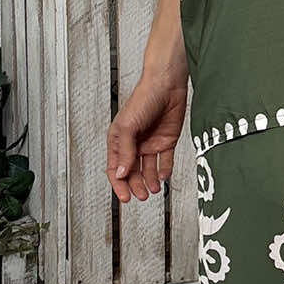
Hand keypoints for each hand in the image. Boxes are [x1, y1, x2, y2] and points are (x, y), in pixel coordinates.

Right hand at [107, 73, 189, 202]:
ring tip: (153, 190)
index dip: (119, 184)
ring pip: (147, 169)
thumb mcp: (128, 126)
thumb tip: (121, 173)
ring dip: (149, 181)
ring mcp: (150, 143)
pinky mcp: (166, 141)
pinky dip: (164, 171)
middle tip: (142, 195)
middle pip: (132, 172)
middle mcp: (134, 144)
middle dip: (136, 185)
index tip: (125, 197)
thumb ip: (124, 151)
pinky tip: (163, 177)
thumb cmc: (143, 99)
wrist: (167, 85)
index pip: (116, 168)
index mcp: (119, 140)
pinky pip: (165, 161)